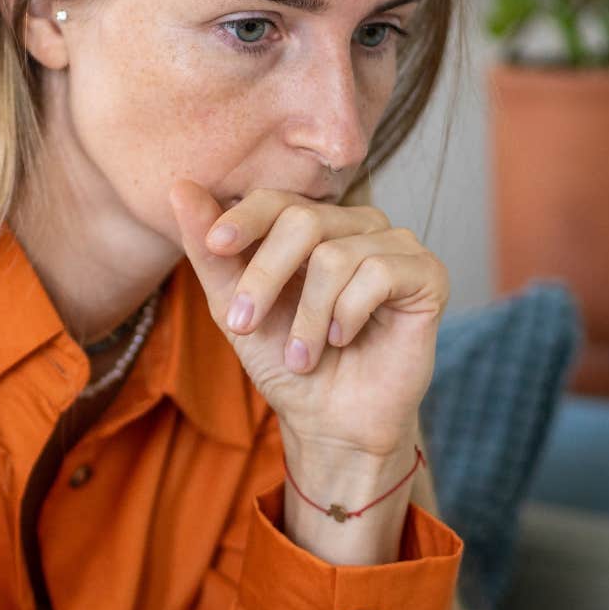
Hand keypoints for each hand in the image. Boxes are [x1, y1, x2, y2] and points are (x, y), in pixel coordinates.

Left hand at [166, 179, 449, 457]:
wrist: (331, 422)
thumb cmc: (285, 363)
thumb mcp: (235, 308)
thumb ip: (210, 252)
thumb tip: (180, 186)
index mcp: (313, 225)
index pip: (276, 200)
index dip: (244, 218)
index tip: (215, 246)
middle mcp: (356, 226)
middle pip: (303, 220)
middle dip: (265, 278)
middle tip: (244, 326)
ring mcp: (396, 246)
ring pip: (336, 255)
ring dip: (307, 317)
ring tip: (303, 355)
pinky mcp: (428, 274)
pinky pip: (379, 273)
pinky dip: (349, 315)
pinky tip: (345, 340)